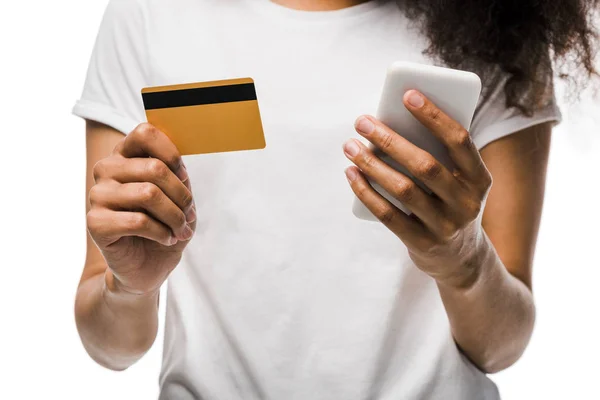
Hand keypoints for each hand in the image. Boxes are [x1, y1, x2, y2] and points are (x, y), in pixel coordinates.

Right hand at [87, 123, 195, 295]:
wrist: (147, 265)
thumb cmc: (164, 224)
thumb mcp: (178, 196)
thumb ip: (177, 175)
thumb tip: (178, 168)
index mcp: (125, 155)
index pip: (145, 133)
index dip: (172, 154)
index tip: (183, 176)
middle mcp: (106, 169)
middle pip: (154, 168)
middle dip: (182, 196)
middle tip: (188, 215)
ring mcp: (97, 195)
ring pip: (148, 194)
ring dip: (174, 217)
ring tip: (179, 229)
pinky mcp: (95, 222)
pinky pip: (138, 221)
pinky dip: (162, 232)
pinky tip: (165, 238)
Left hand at [343, 90, 492, 287]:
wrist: (462, 260)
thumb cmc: (450, 204)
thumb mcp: (458, 182)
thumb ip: (437, 155)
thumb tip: (391, 122)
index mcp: (479, 179)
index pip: (459, 140)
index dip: (434, 116)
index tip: (407, 94)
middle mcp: (466, 203)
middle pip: (424, 164)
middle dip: (389, 139)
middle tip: (362, 121)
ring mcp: (444, 226)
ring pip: (403, 189)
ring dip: (371, 164)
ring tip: (350, 146)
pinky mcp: (421, 243)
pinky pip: (388, 215)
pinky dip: (366, 192)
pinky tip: (351, 174)